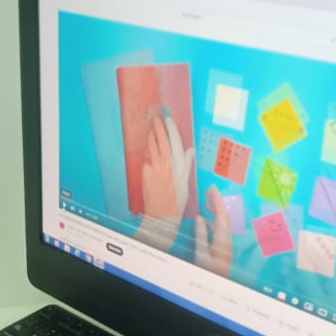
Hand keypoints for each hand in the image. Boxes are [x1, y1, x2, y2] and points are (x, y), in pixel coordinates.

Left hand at [137, 114, 194, 252]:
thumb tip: (190, 150)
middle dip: (158, 128)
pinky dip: (148, 154)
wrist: (162, 216)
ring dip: (151, 137)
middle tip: (155, 119)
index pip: (175, 142)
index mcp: (179, 166)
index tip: (168, 120)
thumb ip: (186, 164)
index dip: (171, 130)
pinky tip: (148, 151)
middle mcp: (167, 165)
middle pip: (161, 141)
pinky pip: (147, 160)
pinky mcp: (146, 174)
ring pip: (152, 148)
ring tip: (150, 130)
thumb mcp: (185, 182)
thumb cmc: (176, 202)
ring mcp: (155, 168)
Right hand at [193, 185, 231, 276]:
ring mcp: (226, 245)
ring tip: (207, 201)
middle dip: (218, 202)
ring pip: (222, 223)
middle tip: (210, 190)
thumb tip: (199, 218)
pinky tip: (206, 220)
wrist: (217, 290)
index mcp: (221, 239)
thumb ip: (200, 235)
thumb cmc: (207, 273)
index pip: (221, 215)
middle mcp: (226, 240)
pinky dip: (213, 221)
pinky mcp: (223, 249)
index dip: (216, 200)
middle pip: (224, 217)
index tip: (211, 188)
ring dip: (216, 211)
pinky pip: (220, 230)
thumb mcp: (201, 254)